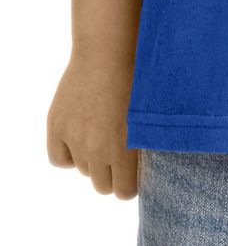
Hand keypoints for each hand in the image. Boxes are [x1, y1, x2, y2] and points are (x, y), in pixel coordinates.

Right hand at [47, 55, 138, 199]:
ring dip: (93, 160)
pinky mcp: (57, 126)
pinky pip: (59, 159)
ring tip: (103, 136)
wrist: (110, 52)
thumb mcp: (152, 119)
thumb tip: (147, 170)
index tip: (134, 172)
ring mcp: (75, 139)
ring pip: (83, 170)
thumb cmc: (141, 81)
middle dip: (111, 174)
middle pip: (102, 185)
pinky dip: (68, 155)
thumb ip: (148, 148)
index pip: (123, 193)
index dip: (130, 183)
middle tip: (118, 156)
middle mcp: (97, 151)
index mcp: (126, 152)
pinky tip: (80, 141)